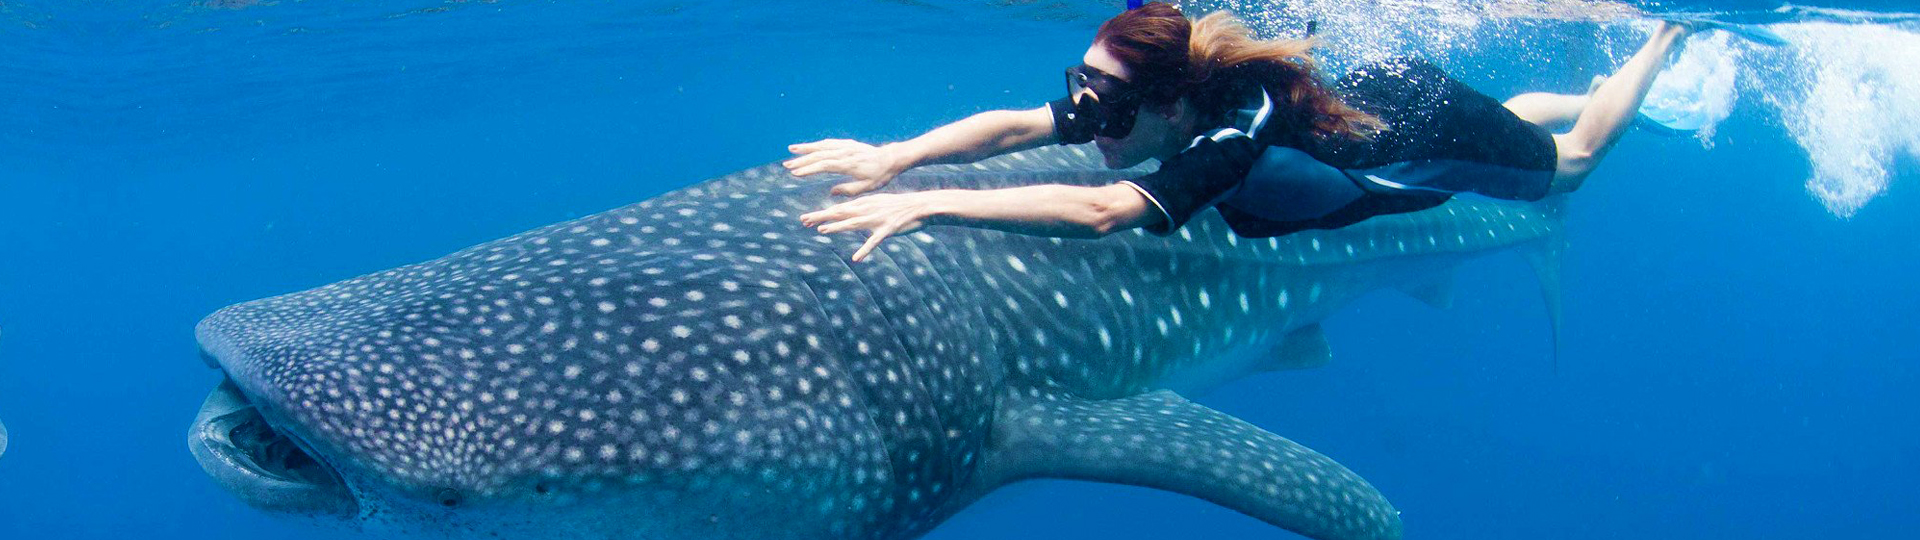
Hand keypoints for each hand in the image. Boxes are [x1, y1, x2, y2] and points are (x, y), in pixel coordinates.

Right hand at [784, 139, 906, 195]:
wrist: (891, 158)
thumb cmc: (880, 175)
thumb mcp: (867, 187)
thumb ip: (848, 190)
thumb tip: (831, 191)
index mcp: (848, 164)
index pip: (824, 165)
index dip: (808, 169)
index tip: (795, 173)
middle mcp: (845, 153)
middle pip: (819, 155)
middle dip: (801, 159)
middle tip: (786, 165)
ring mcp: (846, 146)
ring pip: (822, 146)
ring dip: (806, 148)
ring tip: (791, 149)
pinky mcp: (848, 144)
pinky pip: (829, 142)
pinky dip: (817, 144)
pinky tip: (809, 147)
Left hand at [800, 192, 937, 261]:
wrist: (920, 205)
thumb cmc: (899, 206)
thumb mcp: (877, 202)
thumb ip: (862, 207)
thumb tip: (849, 210)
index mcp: (864, 204)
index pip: (838, 209)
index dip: (821, 214)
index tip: (805, 219)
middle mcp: (867, 210)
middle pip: (840, 213)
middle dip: (821, 217)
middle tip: (804, 220)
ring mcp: (876, 219)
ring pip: (853, 224)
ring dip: (837, 227)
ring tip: (822, 230)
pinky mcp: (887, 229)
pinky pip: (874, 241)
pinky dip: (865, 249)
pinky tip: (856, 258)